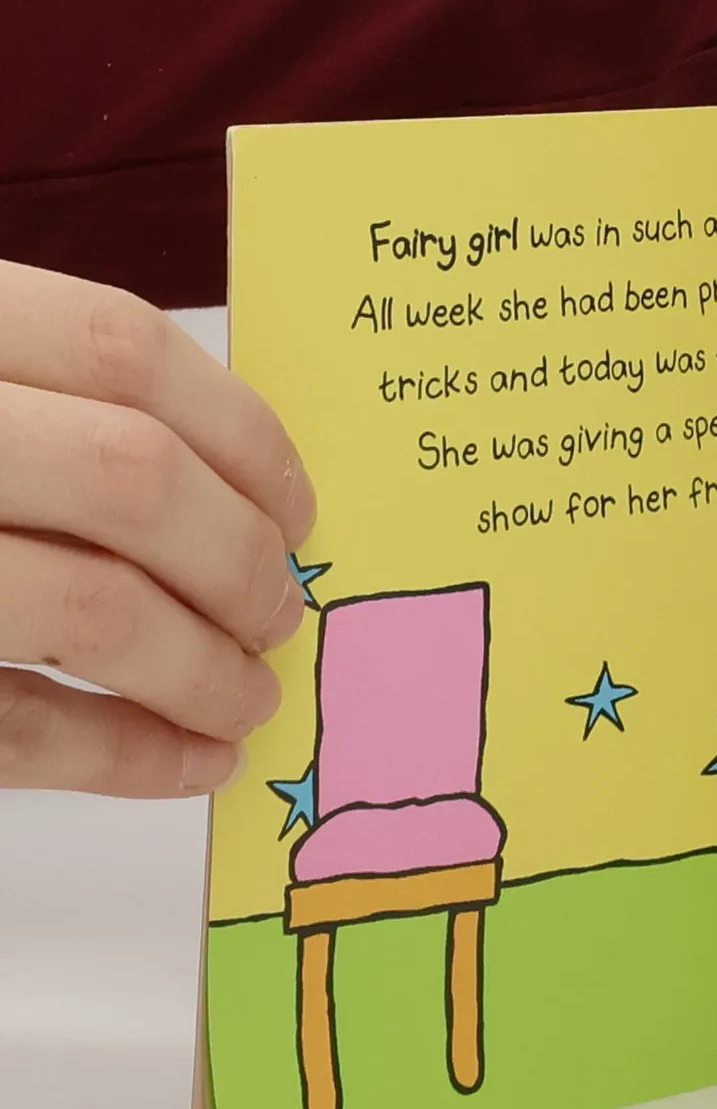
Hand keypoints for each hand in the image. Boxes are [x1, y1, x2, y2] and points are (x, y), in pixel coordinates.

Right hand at [0, 261, 314, 796]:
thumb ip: (36, 404)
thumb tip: (234, 490)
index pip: (116, 345)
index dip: (241, 432)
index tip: (297, 504)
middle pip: (129, 480)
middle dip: (238, 559)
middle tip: (281, 608)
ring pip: (88, 607)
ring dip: (203, 666)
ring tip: (249, 696)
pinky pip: (11, 726)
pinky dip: (125, 755)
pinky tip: (193, 763)